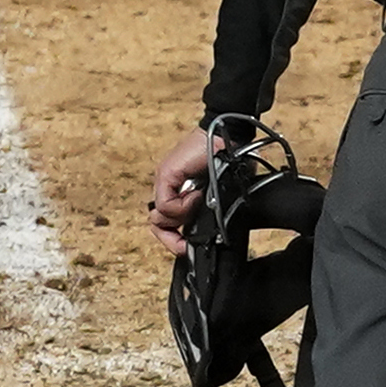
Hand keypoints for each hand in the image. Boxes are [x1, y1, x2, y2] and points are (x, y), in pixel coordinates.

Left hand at [146, 123, 231, 254]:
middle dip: (171, 239)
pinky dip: (183, 206)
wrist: (228, 136)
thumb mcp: (219, 193)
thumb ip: (211, 210)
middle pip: (157, 224)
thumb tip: (215, 231)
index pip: (166, 223)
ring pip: (160, 217)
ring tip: (198, 203)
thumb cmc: (227, 161)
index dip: (173, 240)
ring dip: (182, 217)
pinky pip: (166, 205)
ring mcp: (164, 181)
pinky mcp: (166, 175)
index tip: (187, 250)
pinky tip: (196, 195)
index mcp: (180, 194)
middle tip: (185, 245)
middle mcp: (168, 189)